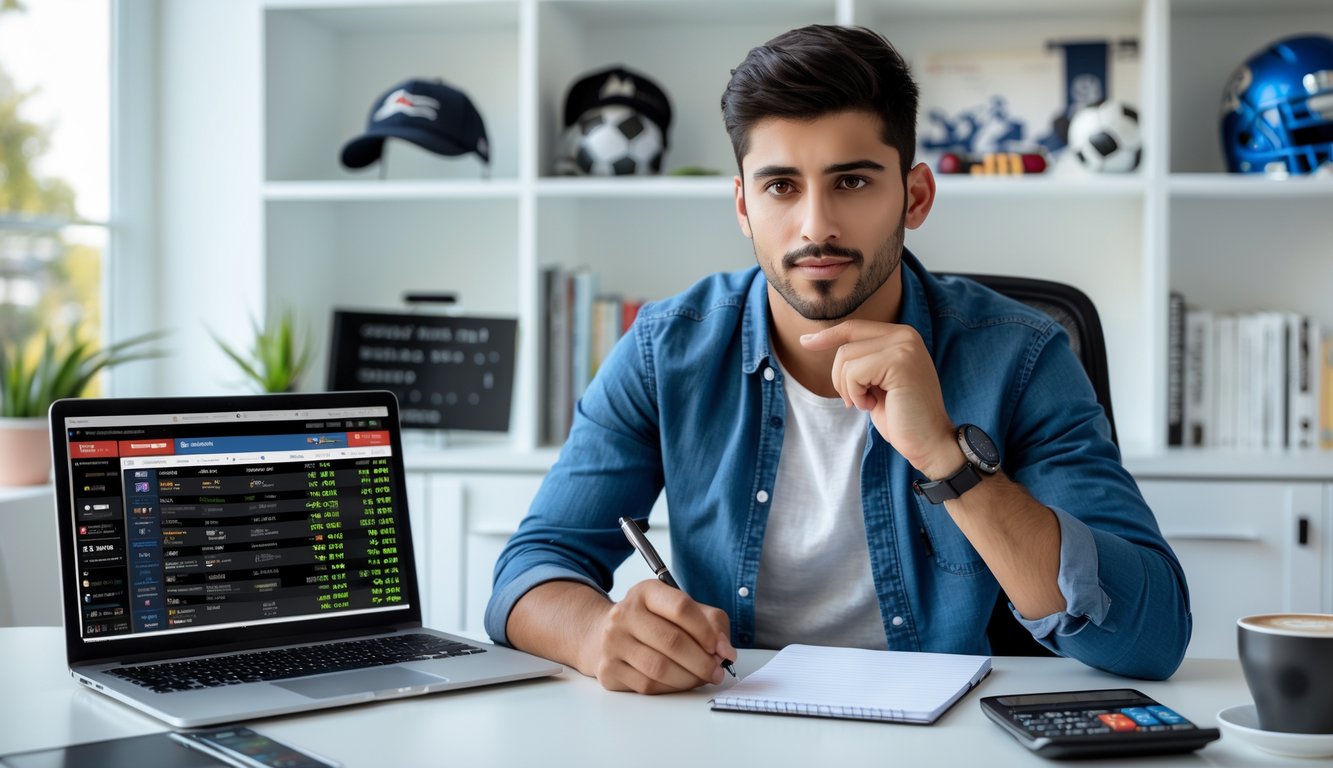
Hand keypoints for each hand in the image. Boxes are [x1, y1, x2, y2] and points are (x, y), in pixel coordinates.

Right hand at [582, 579, 735, 693]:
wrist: (604, 634)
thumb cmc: (652, 622)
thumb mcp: (680, 610)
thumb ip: (710, 622)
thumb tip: (725, 650)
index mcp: (645, 592)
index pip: (681, 607)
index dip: (706, 631)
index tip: (720, 648)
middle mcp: (624, 614)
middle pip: (672, 641)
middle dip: (702, 661)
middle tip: (716, 671)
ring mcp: (613, 642)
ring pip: (660, 668)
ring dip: (689, 678)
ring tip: (701, 678)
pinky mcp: (609, 670)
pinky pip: (648, 686)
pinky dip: (671, 688)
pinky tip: (680, 683)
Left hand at [799, 320, 958, 477]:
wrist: (930, 442)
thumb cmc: (901, 417)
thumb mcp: (876, 383)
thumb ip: (862, 360)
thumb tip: (817, 341)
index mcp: (901, 336)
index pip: (854, 328)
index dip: (828, 335)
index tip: (805, 343)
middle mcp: (905, 334)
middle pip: (845, 345)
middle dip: (841, 378)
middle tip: (860, 400)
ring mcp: (904, 346)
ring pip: (846, 359)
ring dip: (849, 388)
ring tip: (870, 403)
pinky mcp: (900, 361)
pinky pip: (854, 373)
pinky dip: (856, 394)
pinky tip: (874, 405)